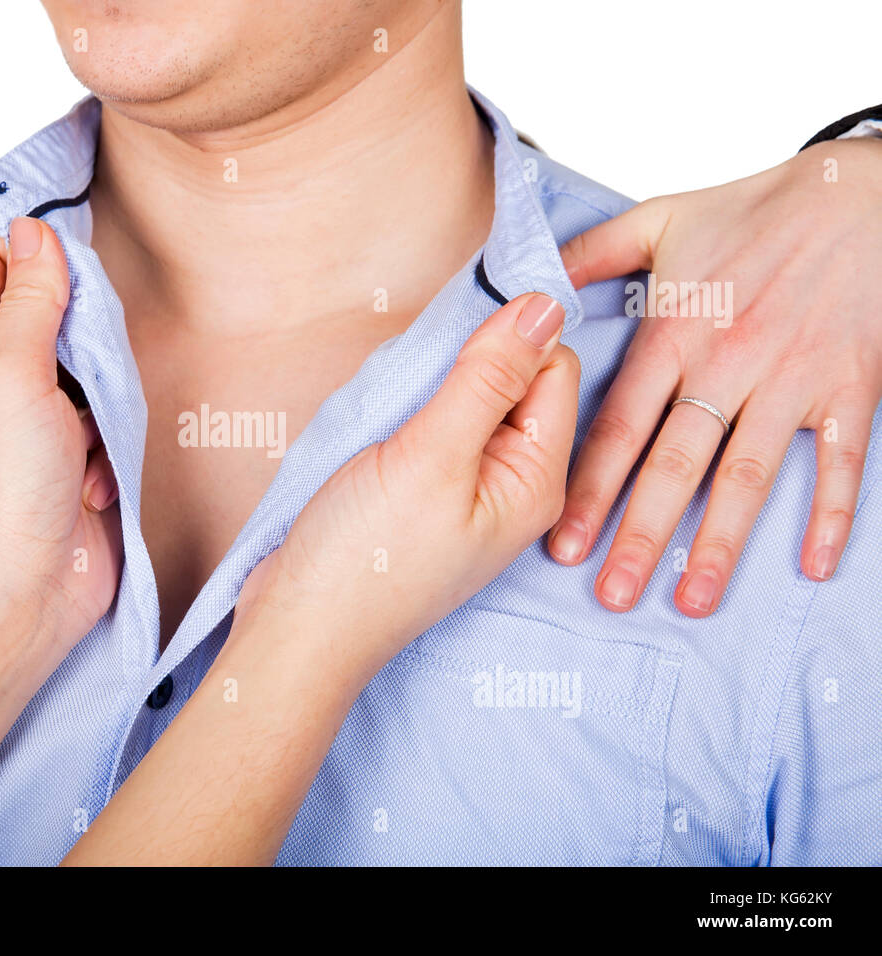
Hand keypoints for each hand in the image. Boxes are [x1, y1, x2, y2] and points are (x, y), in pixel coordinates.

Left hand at [0, 217, 121, 648]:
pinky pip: (106, 412)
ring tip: (77, 440)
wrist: (28, 590)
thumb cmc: (3, 490)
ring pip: (88, 358)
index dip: (26, 247)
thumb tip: (36, 230)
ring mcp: (35, 410)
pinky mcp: (72, 447)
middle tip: (77, 365)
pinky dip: (106, 443)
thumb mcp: (14, 373)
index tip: (62, 268)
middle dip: (79, 332)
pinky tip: (88, 480)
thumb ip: (28, 298)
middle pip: (48, 302)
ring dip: (98, 397)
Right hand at [240, 293, 578, 687]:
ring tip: (387, 427)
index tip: (449, 349)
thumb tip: (545, 304)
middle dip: (462, 367)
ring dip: (427, 391)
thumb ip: (489, 378)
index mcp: (537, 479)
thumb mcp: (431, 456)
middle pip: (514, 381)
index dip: (507, 341)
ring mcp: (469, 491)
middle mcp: (514, 484)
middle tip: (410, 401)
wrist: (300, 628)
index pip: (554, 369)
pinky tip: (375, 439)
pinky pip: (433, 428)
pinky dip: (406, 414)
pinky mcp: (426, 494)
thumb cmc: (366, 558)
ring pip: (467, 399)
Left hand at [549, 139, 881, 617]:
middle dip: (640, 535)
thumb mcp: (659, 219)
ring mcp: (791, 380)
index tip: (562, 544)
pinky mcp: (849, 386)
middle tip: (611, 595)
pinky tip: (811, 565)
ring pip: (748, 474)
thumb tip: (531, 282)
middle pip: (675, 465)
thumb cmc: (757, 208)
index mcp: (675, 333)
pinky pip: (840, 460)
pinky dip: (829, 512)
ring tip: (692, 600)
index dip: (589, 488)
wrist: (863, 192)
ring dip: (720, 541)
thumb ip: (591, 255)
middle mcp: (727, 365)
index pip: (620, 426)